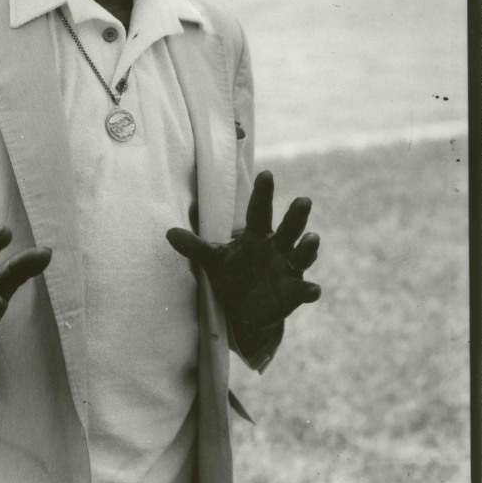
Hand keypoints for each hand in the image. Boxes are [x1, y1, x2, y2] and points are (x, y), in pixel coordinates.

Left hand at [166, 170, 320, 356]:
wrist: (245, 310)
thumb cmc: (232, 275)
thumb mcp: (213, 260)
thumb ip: (195, 247)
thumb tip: (168, 233)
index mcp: (257, 235)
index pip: (259, 210)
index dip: (263, 193)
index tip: (266, 173)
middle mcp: (277, 247)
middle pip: (289, 227)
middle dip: (296, 215)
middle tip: (303, 200)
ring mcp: (289, 268)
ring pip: (302, 254)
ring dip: (308, 247)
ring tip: (312, 238)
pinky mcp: (295, 292)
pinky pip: (305, 289)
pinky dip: (310, 289)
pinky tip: (313, 289)